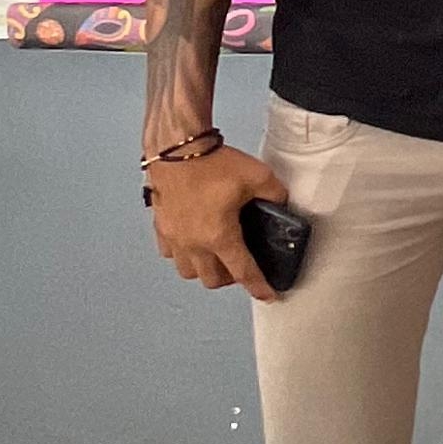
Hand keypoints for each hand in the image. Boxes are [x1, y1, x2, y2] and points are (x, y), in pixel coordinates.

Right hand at [146, 140, 290, 299]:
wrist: (176, 147)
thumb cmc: (210, 162)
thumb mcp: (258, 176)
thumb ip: (275, 194)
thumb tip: (281, 202)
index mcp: (219, 236)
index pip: (243, 272)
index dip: (258, 287)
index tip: (267, 295)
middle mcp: (194, 243)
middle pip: (213, 279)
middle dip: (230, 279)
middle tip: (241, 267)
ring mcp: (174, 237)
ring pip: (188, 271)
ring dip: (204, 270)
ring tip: (216, 257)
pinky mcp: (161, 226)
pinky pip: (170, 253)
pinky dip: (182, 254)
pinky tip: (192, 242)